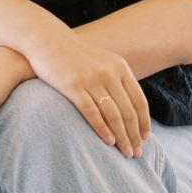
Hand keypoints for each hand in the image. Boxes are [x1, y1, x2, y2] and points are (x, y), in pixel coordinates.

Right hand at [22, 23, 150, 157]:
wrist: (46, 39)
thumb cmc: (73, 54)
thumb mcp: (101, 61)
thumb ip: (115, 78)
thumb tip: (127, 104)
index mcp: (120, 68)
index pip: (139, 101)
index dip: (144, 122)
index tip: (145, 138)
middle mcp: (109, 73)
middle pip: (128, 111)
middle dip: (134, 135)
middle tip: (136, 153)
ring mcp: (91, 79)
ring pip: (113, 115)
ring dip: (122, 137)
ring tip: (125, 153)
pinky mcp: (73, 86)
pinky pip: (92, 112)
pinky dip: (102, 129)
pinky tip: (108, 141)